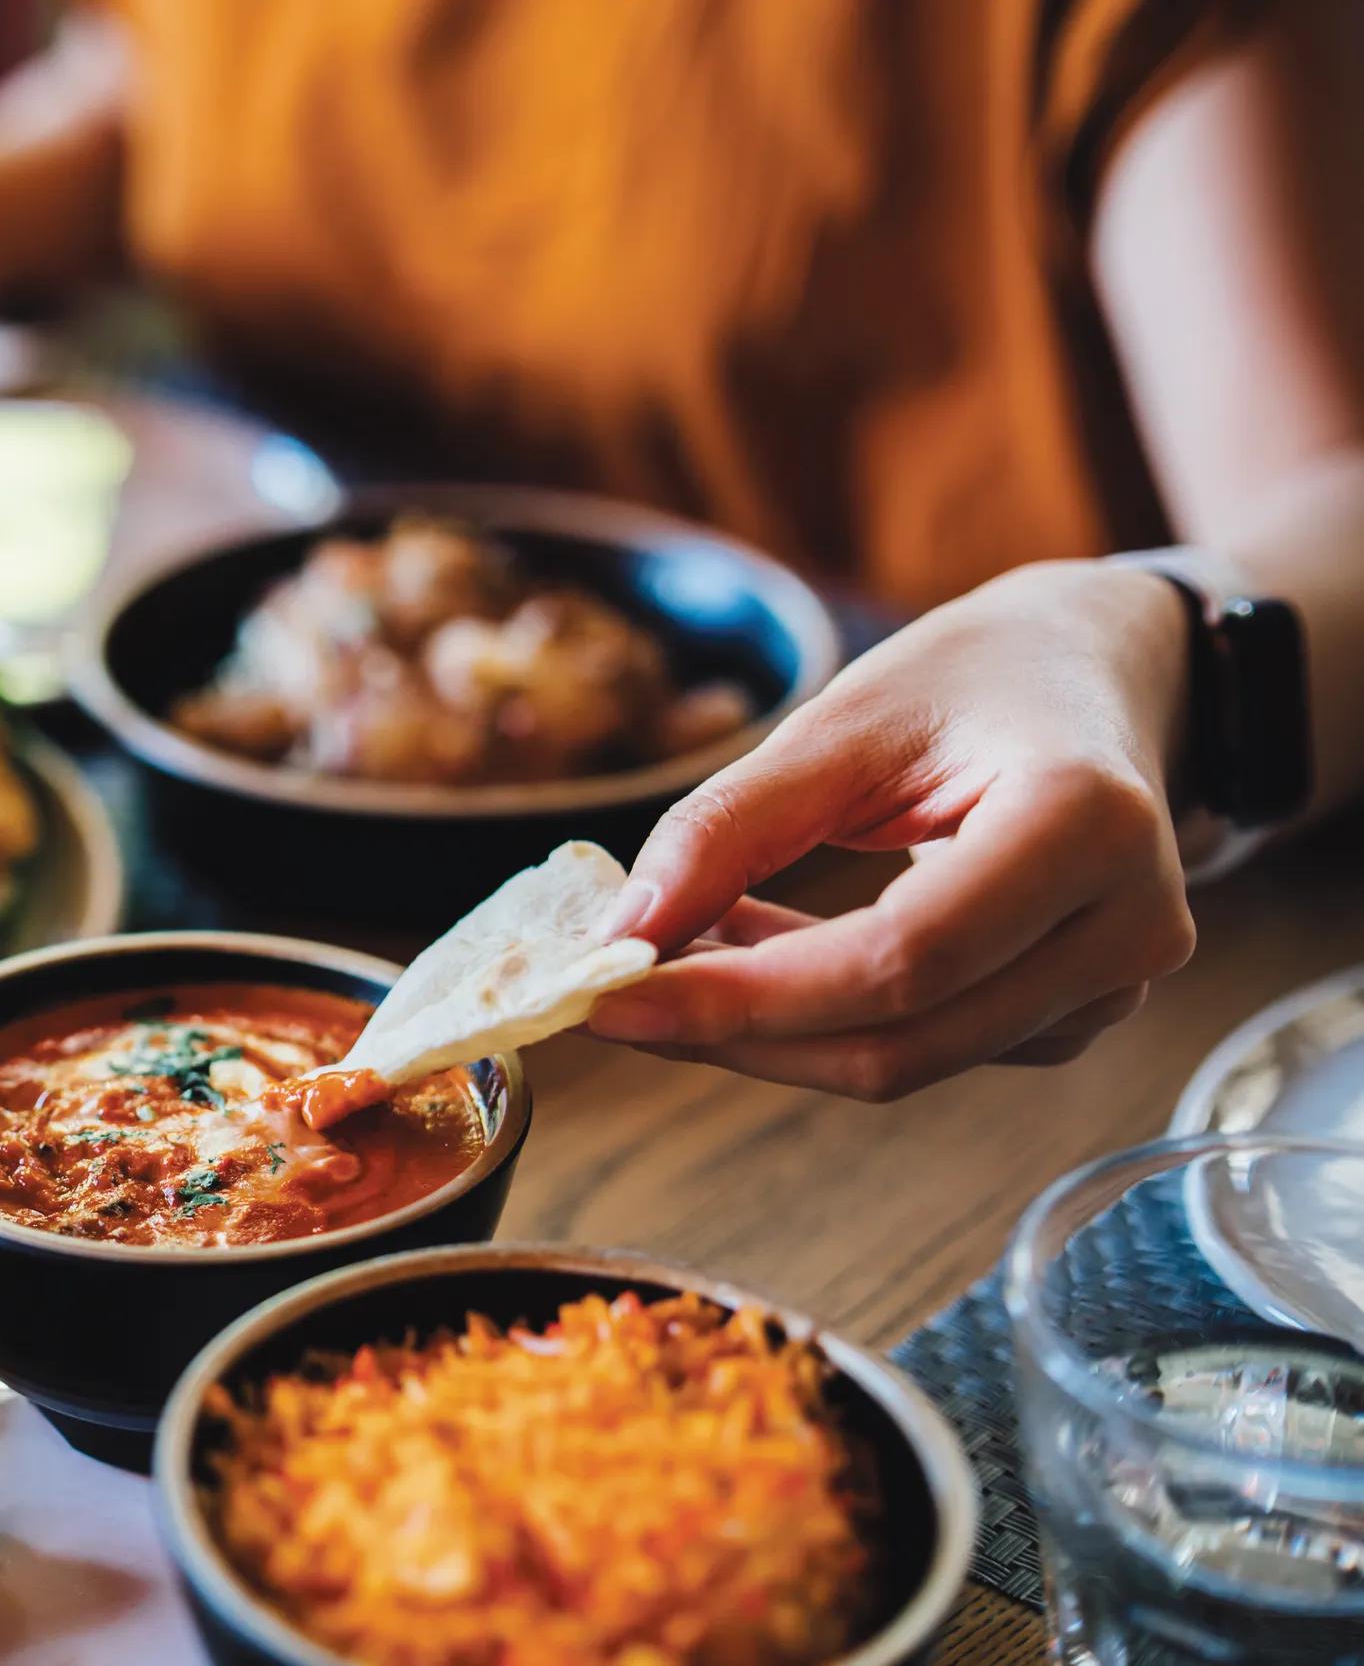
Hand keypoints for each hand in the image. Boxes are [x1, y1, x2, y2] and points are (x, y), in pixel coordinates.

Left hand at [585, 561, 1199, 1099]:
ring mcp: (1114, 984)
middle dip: (736, 1030)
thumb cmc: (977, 676)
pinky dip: (818, 1017)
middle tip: (609, 997)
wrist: (1101, 674)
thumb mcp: (844, 718)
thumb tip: (624, 934)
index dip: (744, 997)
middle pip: (900, 1038)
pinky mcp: (1075, 1015)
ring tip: (676, 949)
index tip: (611, 995)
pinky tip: (754, 953)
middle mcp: (1125, 925)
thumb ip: (731, 825)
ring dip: (768, 1025)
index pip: (898, 959)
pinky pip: (926, 1044)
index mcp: (1086, 825)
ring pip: (906, 1059)